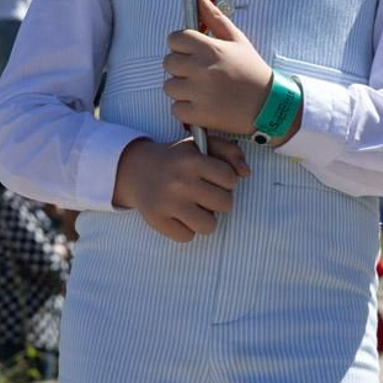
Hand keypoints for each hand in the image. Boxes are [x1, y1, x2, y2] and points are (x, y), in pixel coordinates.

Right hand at [112, 135, 251, 242]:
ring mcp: (168, 203)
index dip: (226, 181)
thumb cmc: (176, 159)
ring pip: (209, 225)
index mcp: (192, 160)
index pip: (230, 179)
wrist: (136, 169)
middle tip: (206, 195)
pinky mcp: (157, 220)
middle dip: (219, 201)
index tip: (215, 180)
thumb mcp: (200, 145)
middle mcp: (181, 181)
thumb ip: (228, 151)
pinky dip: (186, 229)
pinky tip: (179, 216)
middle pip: (225, 204)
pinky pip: (187, 237)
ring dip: (206, 219)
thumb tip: (247, 173)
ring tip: (195, 208)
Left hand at [163, 0, 273, 134]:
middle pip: (168, 62)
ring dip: (181, 89)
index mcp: (210, 48)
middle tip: (198, 72)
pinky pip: (176, 109)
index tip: (192, 51)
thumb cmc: (252, 69)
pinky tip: (202, 105)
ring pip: (169, 86)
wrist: (269, 105)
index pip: (174, 38)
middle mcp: (201, 69)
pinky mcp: (198, 115)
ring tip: (201, 90)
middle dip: (180, 66)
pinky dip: (186, 109)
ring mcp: (198, 93)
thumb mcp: (237, 39)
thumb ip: (214, 17)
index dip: (180, 44)